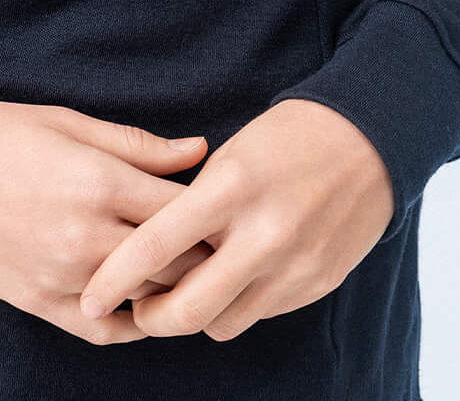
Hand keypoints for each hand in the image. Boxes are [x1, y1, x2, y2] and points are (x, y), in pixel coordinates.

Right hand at [0, 100, 219, 343]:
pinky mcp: (38, 303)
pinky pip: (101, 330)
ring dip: (169, 288)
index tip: (226, 205)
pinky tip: (140, 304)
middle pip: (175, 262)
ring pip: (144, 299)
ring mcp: (62, 276)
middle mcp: (86, 235)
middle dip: (202, 254)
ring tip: (185, 272)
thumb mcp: (67, 121)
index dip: (213, 209)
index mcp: (98, 180)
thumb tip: (199, 151)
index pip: (184, 209)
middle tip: (217, 242)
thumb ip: (138, 144)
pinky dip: (128, 323)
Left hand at [75, 98, 392, 341]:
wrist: (369, 141)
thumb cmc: (288, 137)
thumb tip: (155, 252)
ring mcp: (294, 266)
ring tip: (184, 290)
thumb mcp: (232, 153)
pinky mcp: (316, 285)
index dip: (116, 277)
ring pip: (222, 322)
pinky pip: (260, 315)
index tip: (90, 298)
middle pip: (187, 308)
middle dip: (151, 319)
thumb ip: (193, 203)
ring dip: (196, 314)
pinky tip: (233, 279)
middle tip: (136, 309)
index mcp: (231, 187)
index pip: (158, 244)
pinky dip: (238, 305)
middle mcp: (263, 233)